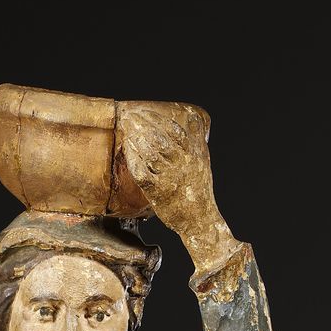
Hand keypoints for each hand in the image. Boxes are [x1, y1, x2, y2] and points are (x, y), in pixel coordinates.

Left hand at [120, 103, 240, 278]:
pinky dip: (134, 160)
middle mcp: (182, 164)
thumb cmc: (200, 190)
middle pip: (159, 138)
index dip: (158, 118)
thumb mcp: (203, 161)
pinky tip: (128, 151)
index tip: (145, 110)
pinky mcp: (159, 192)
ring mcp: (170, 178)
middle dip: (143, 124)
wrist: (199, 220)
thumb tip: (193, 118)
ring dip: (137, 140)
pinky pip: (143, 172)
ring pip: (150, 153)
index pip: (174, 129)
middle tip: (130, 116)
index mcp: (194, 154)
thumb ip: (197, 139)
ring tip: (127, 131)